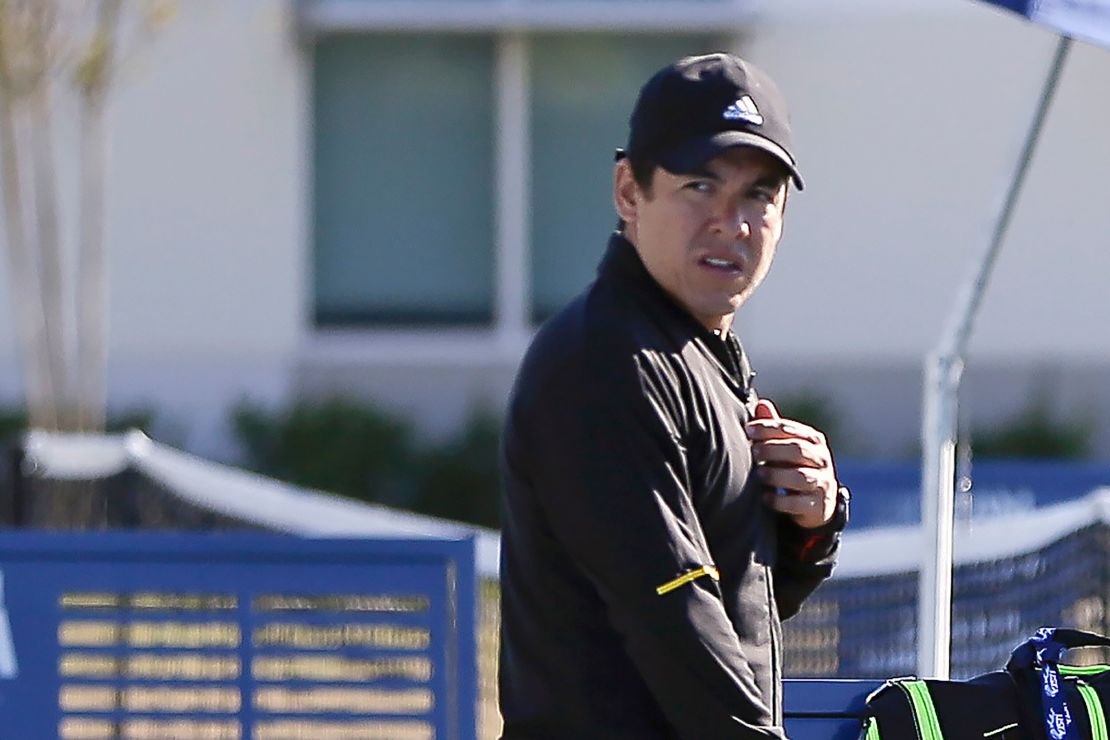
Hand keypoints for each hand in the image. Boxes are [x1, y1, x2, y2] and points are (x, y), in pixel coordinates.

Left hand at [745, 399, 837, 528]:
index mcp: (813, 440)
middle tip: (753, 451)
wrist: (816, 503)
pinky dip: (780, 501)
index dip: (768, 428)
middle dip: (772, 449)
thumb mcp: (785, 447)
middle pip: (797, 450)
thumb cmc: (793, 467)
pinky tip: (765, 497)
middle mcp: (822, 460)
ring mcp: (823, 484)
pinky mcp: (819, 507)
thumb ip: (774, 429)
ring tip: (758, 474)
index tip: (748, 430)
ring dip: (776, 474)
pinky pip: (798, 504)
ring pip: (800, 477)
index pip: (790, 430)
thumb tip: (761, 403)